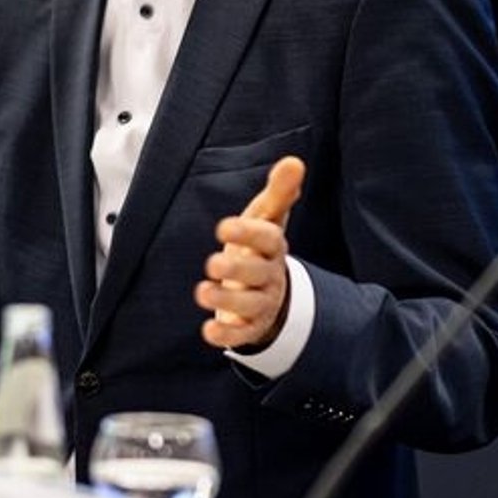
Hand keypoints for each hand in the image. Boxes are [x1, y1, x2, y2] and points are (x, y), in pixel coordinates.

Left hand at [197, 156, 303, 351]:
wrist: (269, 294)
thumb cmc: (260, 249)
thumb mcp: (266, 220)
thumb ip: (278, 193)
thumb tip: (294, 161)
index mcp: (274, 248)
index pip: (270, 239)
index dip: (249, 233)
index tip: (223, 226)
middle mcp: (271, 276)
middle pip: (260, 273)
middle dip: (238, 269)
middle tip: (213, 264)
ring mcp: (262, 304)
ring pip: (250, 305)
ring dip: (227, 300)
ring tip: (203, 291)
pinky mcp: (249, 328)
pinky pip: (241, 334)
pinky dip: (226, 336)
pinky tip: (208, 332)